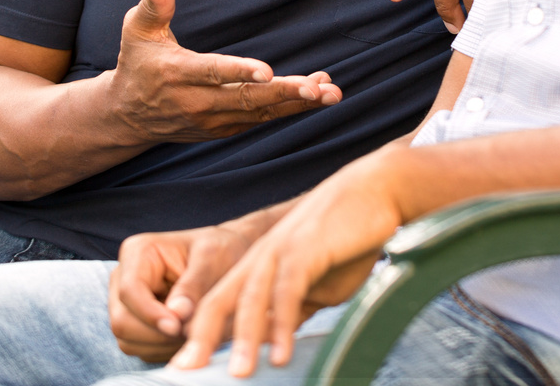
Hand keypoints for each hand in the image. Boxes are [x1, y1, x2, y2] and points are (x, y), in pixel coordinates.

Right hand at [105, 0, 341, 143]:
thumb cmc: (137, 63)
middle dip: (285, 93)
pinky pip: (262, 118)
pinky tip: (317, 92)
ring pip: (261, 112)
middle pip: (246, 99)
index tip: (268, 71)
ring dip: (297, 103)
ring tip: (331, 92)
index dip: (239, 72)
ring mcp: (213, 120)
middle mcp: (197, 102)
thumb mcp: (136, 30)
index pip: (212, 73)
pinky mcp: (225, 128)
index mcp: (178, 74)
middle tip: (319, 88)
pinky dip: (290, 108)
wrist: (128, 115)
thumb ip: (153, 4)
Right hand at [110, 221, 260, 360]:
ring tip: (193, 334)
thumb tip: (177, 314)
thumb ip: (194, 285)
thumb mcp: (213, 259)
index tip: (178, 327)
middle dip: (156, 335)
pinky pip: (138, 349)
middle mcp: (123, 278)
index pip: (129, 291)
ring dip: (161, 345)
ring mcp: (126, 303)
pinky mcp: (134, 323)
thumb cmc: (220, 252)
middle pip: (122, 321)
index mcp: (138, 252)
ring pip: (127, 340)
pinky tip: (186, 338)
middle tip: (191, 335)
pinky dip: (162, 350)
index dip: (150, 314)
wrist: (227, 259)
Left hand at [169, 151, 406, 376]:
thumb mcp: (316, 283)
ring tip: (239, 374)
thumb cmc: (346, 239)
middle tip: (186, 372)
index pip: (218, 305)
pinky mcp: (306, 250)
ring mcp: (281, 251)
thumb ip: (293, 309)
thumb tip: (275, 341)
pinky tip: (282, 354)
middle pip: (220, 302)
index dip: (199, 337)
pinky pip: (288, 292)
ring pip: (251, 299)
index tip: (184, 368)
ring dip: (243, 339)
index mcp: (257, 266)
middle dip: (201, 339)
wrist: (375, 191)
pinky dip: (283, 324)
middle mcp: (260, 258)